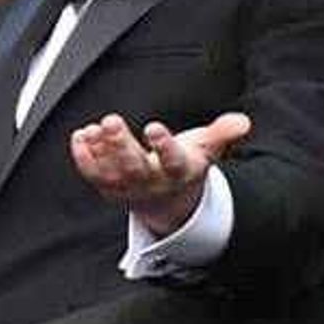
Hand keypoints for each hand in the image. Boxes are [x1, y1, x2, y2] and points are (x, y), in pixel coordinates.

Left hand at [70, 112, 250, 235]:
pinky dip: (83, 158)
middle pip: (134, 168)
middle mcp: (152, 182)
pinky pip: (92, 176)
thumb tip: (243, 122)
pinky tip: (80, 136)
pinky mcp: (108, 187)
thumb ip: (223, 133)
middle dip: (121, 145)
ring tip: (95, 128)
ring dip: (100, 150)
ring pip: (111, 173)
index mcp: (178, 172)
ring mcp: (128, 187)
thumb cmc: (184, 165)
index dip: (163, 145)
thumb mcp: (207, 149)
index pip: (172, 161)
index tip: (153, 128)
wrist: (167, 202)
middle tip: (111, 121)